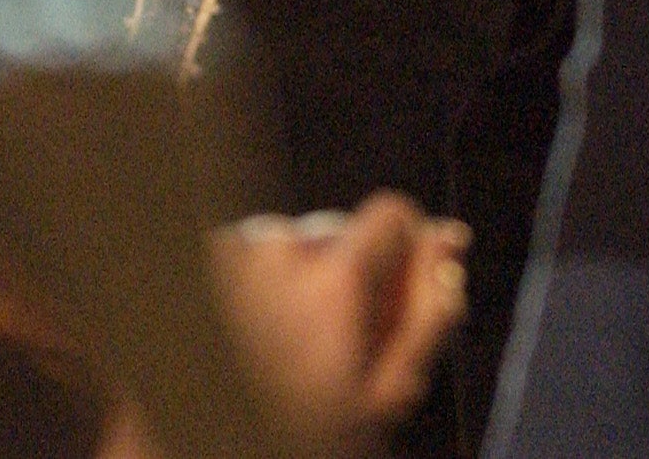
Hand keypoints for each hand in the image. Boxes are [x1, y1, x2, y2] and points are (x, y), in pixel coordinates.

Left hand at [207, 194, 466, 454]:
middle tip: (335, 344)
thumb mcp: (387, 393)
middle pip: (340, 236)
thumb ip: (428, 310)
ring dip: (299, 285)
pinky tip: (256, 339)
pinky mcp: (201, 266)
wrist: (213, 452)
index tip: (398, 291)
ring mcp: (233, 256)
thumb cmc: (302, 438)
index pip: (393, 213)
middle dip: (347, 278)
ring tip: (289, 350)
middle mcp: (279, 251)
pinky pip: (248, 259)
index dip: (405, 252)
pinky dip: (258, 289)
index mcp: (334, 279)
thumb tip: (447, 242)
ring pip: (293, 248)